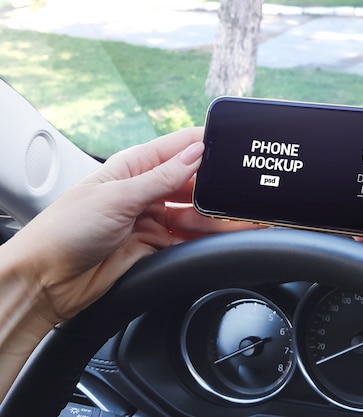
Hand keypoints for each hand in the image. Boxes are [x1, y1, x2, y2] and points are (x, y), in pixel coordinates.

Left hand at [9, 127, 255, 322]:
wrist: (46, 280)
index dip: (205, 144)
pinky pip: (188, 238)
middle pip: (191, 183)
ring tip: (244, 218)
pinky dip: (207, 238)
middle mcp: (144, 190)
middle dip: (217, 186)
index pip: (177, 147)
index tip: (233, 144)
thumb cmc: (65, 230)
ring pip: (194, 214)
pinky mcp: (154, 245)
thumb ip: (162, 177)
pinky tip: (225, 235)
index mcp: (132, 167)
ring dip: (218, 217)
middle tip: (243, 190)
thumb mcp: (118, 196)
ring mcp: (150, 218)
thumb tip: (196, 153)